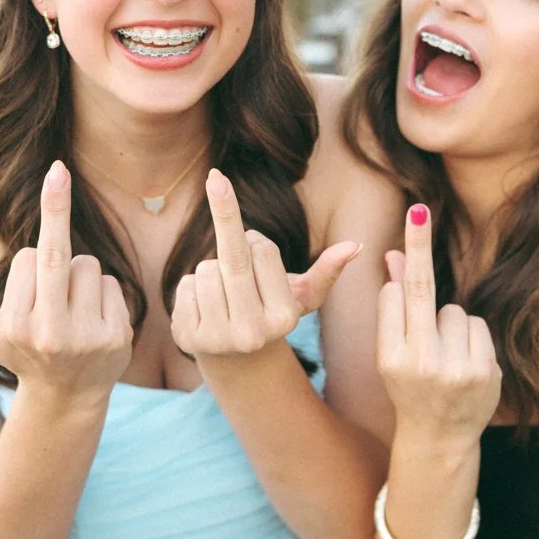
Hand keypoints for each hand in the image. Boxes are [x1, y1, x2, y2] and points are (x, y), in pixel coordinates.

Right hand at [0, 160, 133, 398]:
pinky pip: (112, 284)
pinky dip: (103, 292)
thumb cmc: (21, 357)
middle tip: (57, 168)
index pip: (28, 260)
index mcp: (17, 328)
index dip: (29, 264)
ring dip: (80, 275)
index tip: (28, 284)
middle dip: (55, 205)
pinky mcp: (118, 337)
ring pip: (87, 266)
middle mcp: (52, 334)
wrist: (68, 398)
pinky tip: (94, 318)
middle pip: (56, 254)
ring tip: (71, 307)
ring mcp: (88, 336)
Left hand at [170, 168, 360, 357]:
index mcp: (284, 318)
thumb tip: (354, 245)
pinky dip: (192, 287)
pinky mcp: (187, 339)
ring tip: (225, 293)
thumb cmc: (271, 312)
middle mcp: (252, 333)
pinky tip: (206, 307)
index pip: (263, 250)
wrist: (237, 359)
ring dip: (212, 270)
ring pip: (205, 270)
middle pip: (233, 257)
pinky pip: (184, 286)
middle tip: (216, 179)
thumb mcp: (302, 296)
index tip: (257, 250)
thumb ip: (327, 271)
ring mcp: (217, 339)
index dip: (256, 241)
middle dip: (225, 215)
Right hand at [377, 203, 499, 444]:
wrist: (439, 437)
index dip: (403, 268)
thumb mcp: (393, 352)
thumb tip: (395, 257)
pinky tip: (463, 362)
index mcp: (391, 360)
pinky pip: (476, 325)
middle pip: (422, 292)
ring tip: (444, 357)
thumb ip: (394, 307)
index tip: (411, 220)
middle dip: (419, 248)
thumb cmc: (410, 386)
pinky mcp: (486, 372)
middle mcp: (422, 364)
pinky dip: (469, 337)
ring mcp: (457, 370)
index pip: (395, 298)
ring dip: (449, 325)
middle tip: (418, 211)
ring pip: (453, 311)